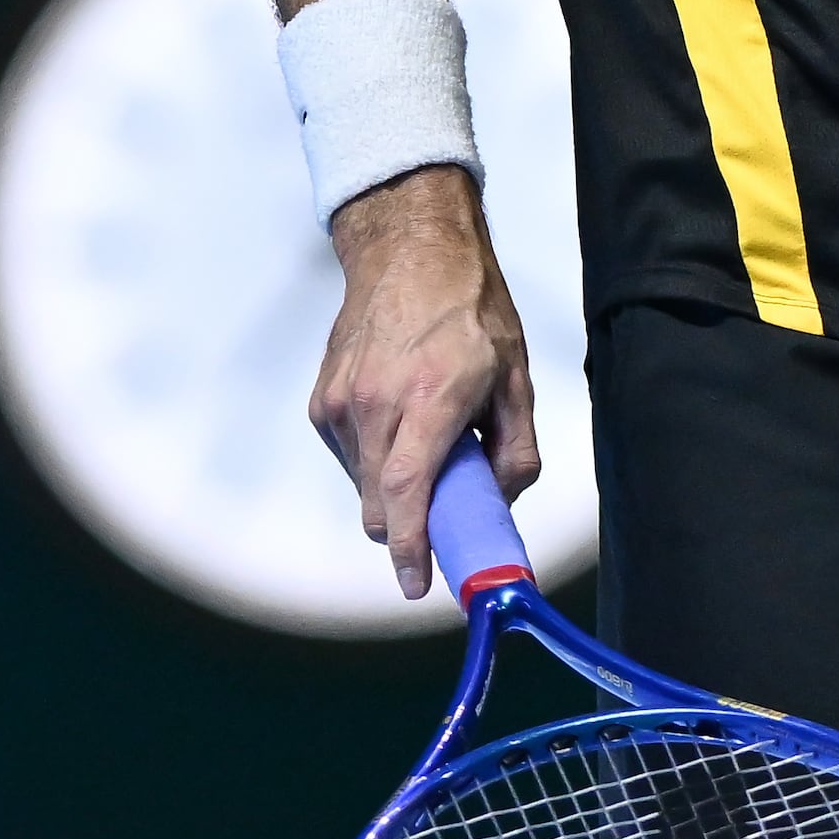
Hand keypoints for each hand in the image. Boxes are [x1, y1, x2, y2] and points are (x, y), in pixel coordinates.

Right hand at [307, 166, 537, 598]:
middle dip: (412, 525)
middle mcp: (374, 406)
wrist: (410, 253)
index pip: (406, 494)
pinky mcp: (322, 403)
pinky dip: (378, 459)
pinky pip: (351, 458)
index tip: (417, 585)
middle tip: (449, 506)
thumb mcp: (515, 377)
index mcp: (428, 400)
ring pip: (365, 486)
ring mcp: (340, 405)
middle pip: (381, 507)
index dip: (409, 549)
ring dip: (397, 487)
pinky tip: (402, 419)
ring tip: (430, 437)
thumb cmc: (470, 311)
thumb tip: (501, 504)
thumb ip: (516, 450)